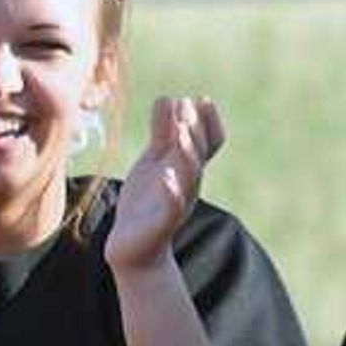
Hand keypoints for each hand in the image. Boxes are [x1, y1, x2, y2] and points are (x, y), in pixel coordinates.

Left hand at [107, 95, 220, 272]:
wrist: (135, 247)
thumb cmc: (146, 201)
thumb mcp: (154, 160)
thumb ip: (163, 132)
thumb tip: (170, 98)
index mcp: (188, 167)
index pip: (210, 142)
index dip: (210, 121)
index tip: (202, 99)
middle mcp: (188, 182)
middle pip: (199, 153)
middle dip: (194, 129)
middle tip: (186, 104)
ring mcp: (177, 202)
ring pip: (189, 177)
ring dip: (187, 155)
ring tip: (181, 135)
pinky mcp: (163, 222)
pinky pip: (172, 206)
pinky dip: (172, 192)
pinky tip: (166, 178)